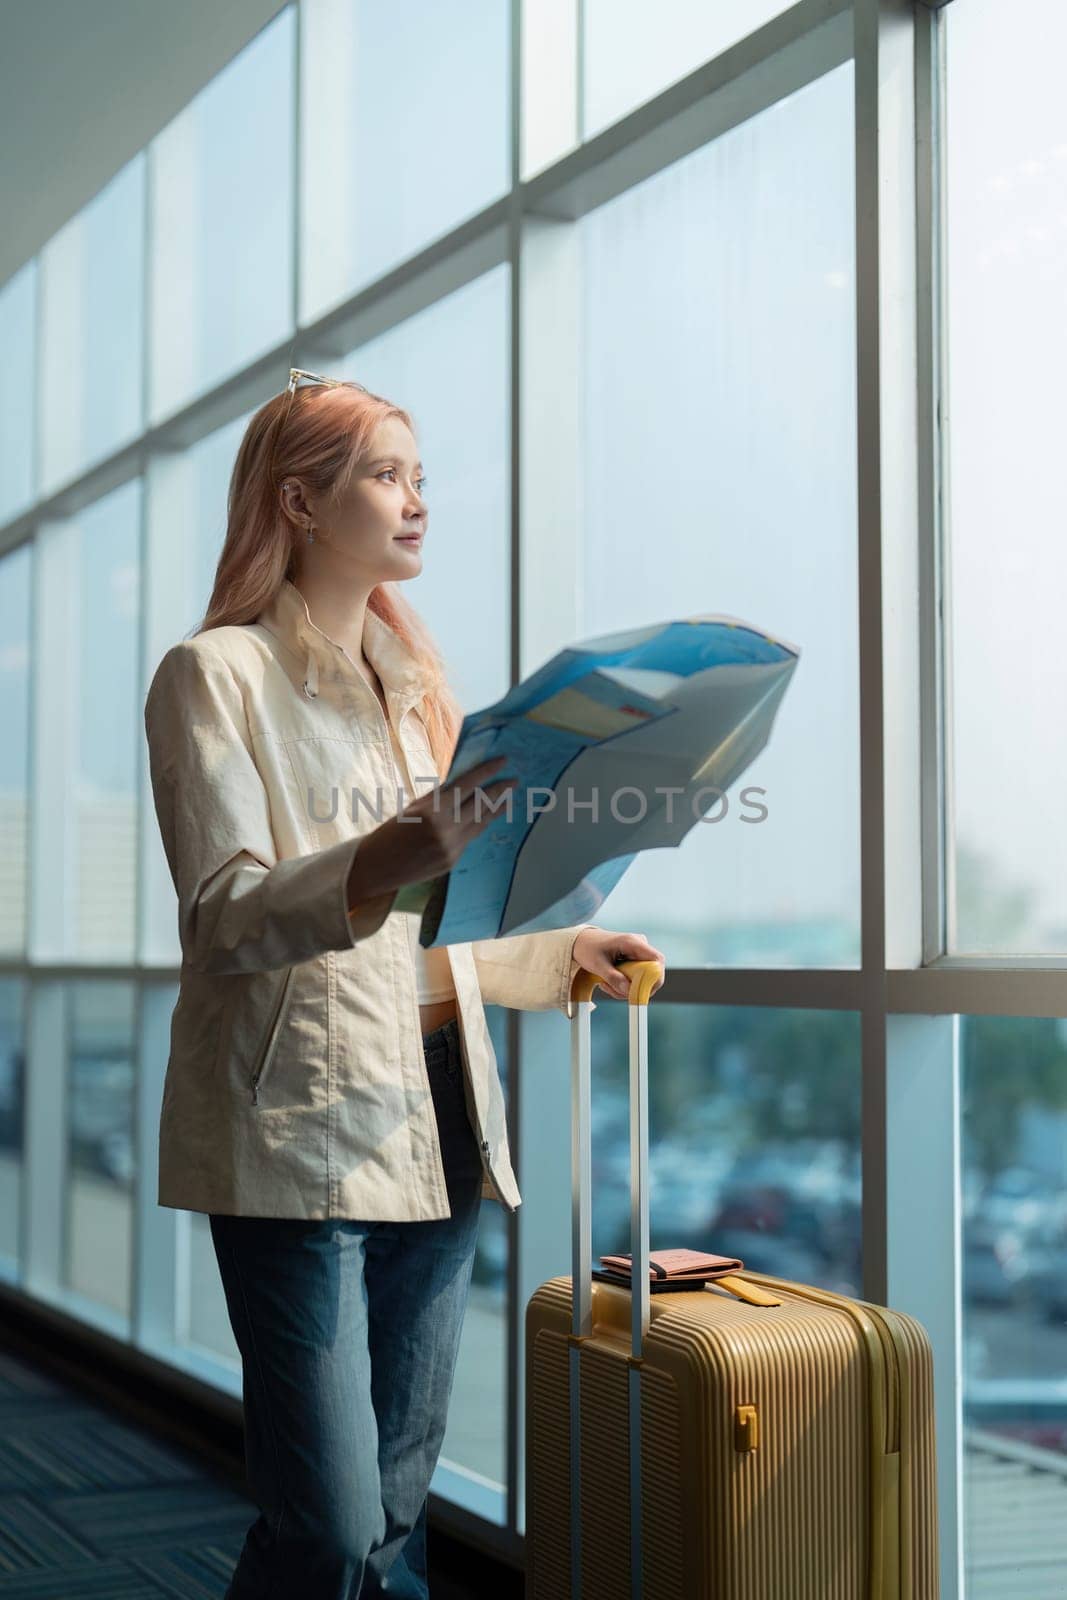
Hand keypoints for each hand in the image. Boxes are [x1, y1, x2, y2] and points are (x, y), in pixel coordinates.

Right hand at [347, 755, 518, 902]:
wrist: (376, 866)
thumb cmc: (390, 831)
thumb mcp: (414, 807)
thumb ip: (440, 796)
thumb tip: (465, 783)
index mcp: (432, 809)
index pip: (467, 785)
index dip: (487, 771)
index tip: (503, 761)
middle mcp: (446, 828)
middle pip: (481, 805)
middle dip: (499, 791)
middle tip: (514, 781)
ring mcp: (451, 847)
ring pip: (481, 823)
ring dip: (496, 809)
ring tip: (508, 799)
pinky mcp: (453, 860)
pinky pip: (471, 838)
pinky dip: (480, 825)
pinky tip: (488, 818)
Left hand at [572, 928, 666, 1000]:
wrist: (581, 941)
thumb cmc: (588, 947)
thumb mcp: (597, 964)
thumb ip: (613, 978)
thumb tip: (628, 991)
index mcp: (633, 942)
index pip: (657, 960)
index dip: (655, 978)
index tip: (641, 992)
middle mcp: (639, 946)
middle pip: (651, 973)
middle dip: (634, 987)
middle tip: (613, 989)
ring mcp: (637, 954)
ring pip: (642, 979)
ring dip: (625, 988)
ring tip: (605, 984)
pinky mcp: (634, 961)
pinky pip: (636, 978)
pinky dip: (623, 985)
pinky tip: (608, 982)